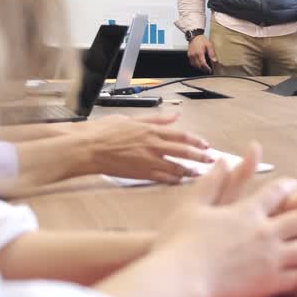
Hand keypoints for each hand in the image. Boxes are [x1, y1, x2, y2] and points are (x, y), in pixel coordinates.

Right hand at [77, 110, 211, 182]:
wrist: (86, 148)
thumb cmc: (103, 132)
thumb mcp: (131, 119)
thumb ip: (155, 119)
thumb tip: (174, 115)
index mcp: (151, 130)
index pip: (182, 136)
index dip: (197, 141)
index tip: (206, 145)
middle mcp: (153, 145)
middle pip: (184, 152)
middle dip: (200, 157)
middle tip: (210, 160)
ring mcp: (147, 161)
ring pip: (176, 167)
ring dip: (190, 171)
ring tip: (199, 173)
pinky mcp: (140, 174)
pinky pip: (162, 179)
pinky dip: (173, 180)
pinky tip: (179, 181)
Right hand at [154, 142, 296, 296]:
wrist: (178, 281)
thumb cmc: (178, 244)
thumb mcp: (192, 206)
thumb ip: (212, 183)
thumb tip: (222, 159)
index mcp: (247, 212)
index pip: (274, 194)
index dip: (287, 188)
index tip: (295, 186)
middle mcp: (265, 232)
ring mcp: (271, 258)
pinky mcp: (270, 283)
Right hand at [187, 35, 215, 72]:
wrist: (194, 36)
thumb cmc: (202, 40)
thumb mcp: (209, 45)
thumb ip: (211, 53)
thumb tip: (214, 60)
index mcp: (199, 53)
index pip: (203, 63)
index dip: (206, 68)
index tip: (210, 70)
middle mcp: (194, 55)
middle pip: (198, 65)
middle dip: (203, 69)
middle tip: (208, 70)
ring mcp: (190, 55)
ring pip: (194, 65)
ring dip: (199, 67)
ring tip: (204, 68)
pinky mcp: (189, 55)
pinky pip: (191, 62)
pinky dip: (195, 65)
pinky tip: (199, 65)